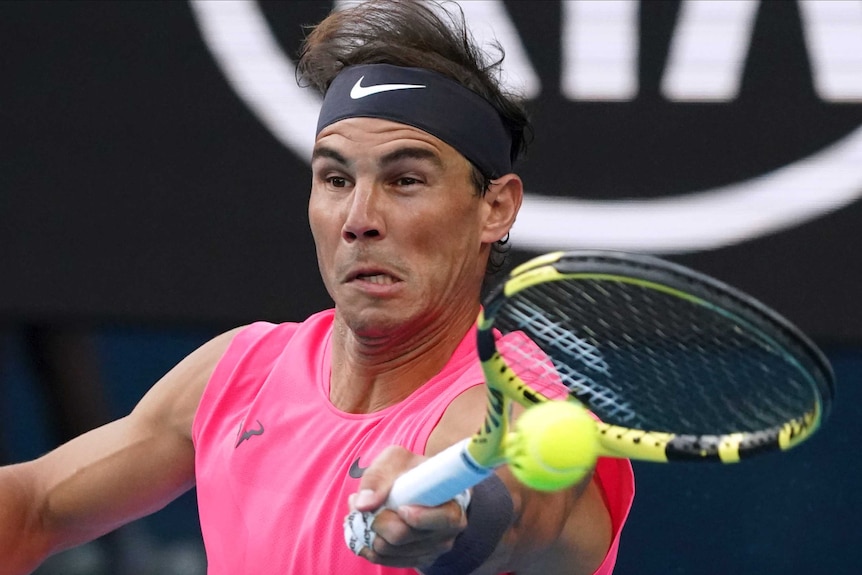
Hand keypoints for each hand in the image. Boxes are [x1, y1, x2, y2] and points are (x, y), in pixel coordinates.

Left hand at [345, 446, 468, 568]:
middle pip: (401, 536)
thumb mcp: (395, 461)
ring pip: (387, 550)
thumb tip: (364, 504)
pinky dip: (367, 545)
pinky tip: (365, 528)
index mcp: (453, 507)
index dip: (416, 517)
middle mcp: (446, 534)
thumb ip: (378, 478)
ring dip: (368, 531)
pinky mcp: (415, 560)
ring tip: (366, 510)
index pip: (441, 521)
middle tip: (364, 503)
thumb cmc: (410, 472)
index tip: (400, 506)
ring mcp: (430, 550)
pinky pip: (383, 559)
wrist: (417, 487)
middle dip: (377, 519)